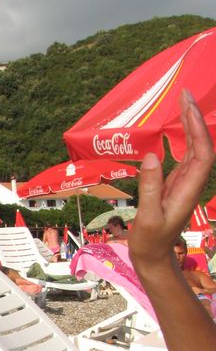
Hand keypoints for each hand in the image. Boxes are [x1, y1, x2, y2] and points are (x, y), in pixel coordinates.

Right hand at [129, 90, 214, 269]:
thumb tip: (152, 155)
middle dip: (195, 118)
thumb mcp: (147, 217)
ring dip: (189, 125)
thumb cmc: (150, 242)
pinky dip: (181, 138)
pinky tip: (172, 128)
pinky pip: (183, 155)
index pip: (203, 152)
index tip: (186, 106)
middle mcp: (191, 183)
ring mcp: (184, 183)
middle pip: (202, 145)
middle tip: (184, 93)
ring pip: (194, 148)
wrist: (153, 257)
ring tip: (180, 103)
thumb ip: (150, 187)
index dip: (198, 128)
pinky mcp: (174, 185)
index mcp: (189, 189)